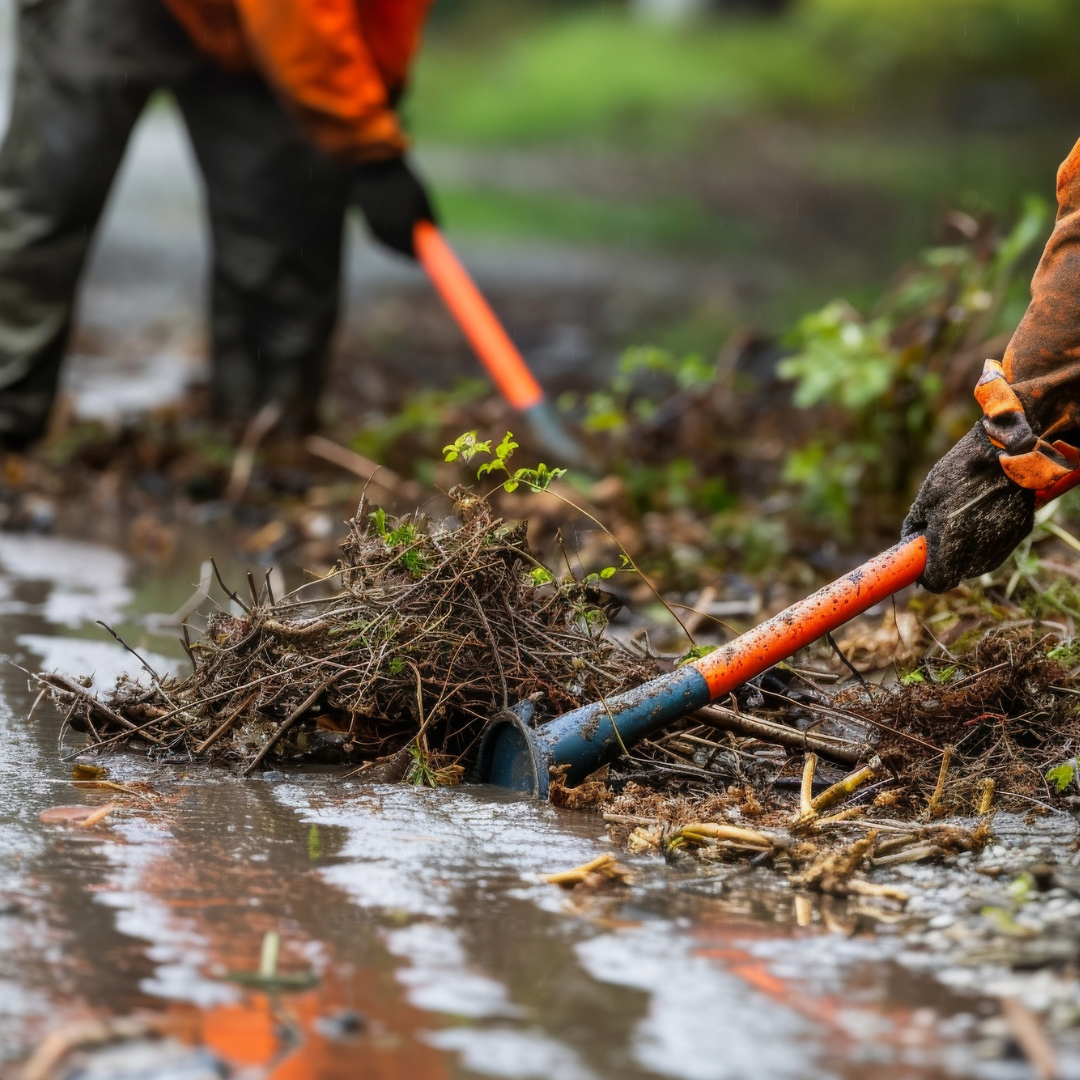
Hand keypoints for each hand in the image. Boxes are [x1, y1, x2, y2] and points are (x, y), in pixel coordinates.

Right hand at [351, 155, 434, 257]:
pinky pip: (375, 236)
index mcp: (405, 218)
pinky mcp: (365, 217)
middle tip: (412, 255)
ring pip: (385, 244)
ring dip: (394, 249)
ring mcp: (375, 221)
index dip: (415, 256)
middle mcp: (389, 223)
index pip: (411, 246)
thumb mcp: (422, 194)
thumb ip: (431, 215)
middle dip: (405, 254)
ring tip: (403, 248)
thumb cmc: (403, 178)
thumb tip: (440, 231)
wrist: (375, 162)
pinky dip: (383, 241)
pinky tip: (390, 239)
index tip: (420, 260)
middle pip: (397, 248)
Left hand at [902, 422, 1034, 591]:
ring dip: (966, 549)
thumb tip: (908, 541)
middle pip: (956, 573)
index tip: (921, 559)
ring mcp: (1001, 547)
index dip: (925, 573)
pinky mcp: (1019, 533)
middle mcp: (977, 558)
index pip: (935, 583)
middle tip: (939, 532)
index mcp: (950, 553)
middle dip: (944, 558)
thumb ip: (914, 526)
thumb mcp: (925, 499)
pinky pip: (996, 545)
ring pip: (977, 561)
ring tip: (963, 516)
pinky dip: (986, 536)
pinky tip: (984, 511)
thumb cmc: (960, 476)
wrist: (1007, 455)